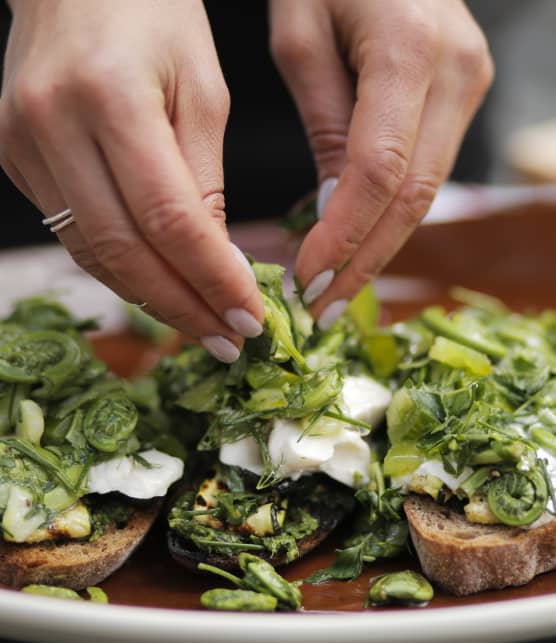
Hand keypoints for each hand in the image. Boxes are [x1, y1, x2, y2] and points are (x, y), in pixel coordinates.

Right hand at [0, 0, 263, 362]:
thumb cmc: (154, 17)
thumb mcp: (203, 92)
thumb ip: (206, 182)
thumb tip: (217, 265)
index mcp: (111, 95)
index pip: (170, 219)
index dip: (213, 278)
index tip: (249, 317)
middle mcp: (52, 124)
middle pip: (125, 251)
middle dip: (183, 307)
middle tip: (228, 340)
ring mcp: (22, 145)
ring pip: (94, 255)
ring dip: (152, 299)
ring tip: (201, 326)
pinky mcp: (15, 160)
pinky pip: (76, 235)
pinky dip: (123, 269)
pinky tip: (160, 288)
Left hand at [270, 0, 493, 327]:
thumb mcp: (299, 38)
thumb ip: (325, 126)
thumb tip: (337, 209)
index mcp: (407, 49)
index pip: (379, 172)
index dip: (344, 237)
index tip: (307, 281)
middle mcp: (455, 71)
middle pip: (412, 196)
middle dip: (363, 262)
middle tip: (322, 310)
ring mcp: (469, 84)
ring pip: (426, 193)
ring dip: (378, 249)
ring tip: (335, 292)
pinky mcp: (464, 95)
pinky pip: (427, 172)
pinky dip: (390, 217)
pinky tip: (359, 247)